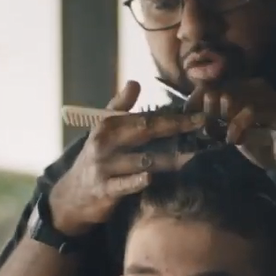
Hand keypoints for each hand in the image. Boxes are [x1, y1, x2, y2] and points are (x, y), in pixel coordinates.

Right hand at [48, 81, 206, 234]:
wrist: (73, 193)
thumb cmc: (97, 156)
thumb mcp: (102, 130)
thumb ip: (120, 106)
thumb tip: (135, 82)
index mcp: (109, 125)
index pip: (146, 118)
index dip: (174, 116)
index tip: (199, 115)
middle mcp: (106, 143)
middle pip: (145, 131)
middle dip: (176, 127)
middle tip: (202, 126)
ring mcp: (105, 167)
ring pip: (141, 160)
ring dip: (168, 159)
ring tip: (192, 156)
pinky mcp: (104, 190)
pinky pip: (124, 185)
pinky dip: (137, 181)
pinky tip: (151, 177)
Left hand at [186, 78, 275, 176]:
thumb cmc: (272, 148)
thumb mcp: (239, 136)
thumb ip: (221, 125)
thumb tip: (196, 120)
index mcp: (249, 90)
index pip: (217, 83)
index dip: (198, 96)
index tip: (187, 113)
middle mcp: (260, 89)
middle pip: (223, 87)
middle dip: (209, 110)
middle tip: (208, 130)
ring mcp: (272, 99)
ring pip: (235, 97)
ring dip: (222, 118)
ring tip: (222, 136)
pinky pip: (252, 111)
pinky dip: (238, 125)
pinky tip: (235, 140)